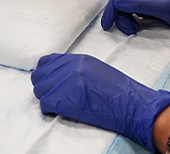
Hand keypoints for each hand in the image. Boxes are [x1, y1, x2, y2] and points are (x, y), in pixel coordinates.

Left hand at [31, 53, 169, 148]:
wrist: (130, 104)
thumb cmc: (119, 91)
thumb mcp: (97, 69)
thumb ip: (77, 69)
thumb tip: (62, 76)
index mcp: (77, 59)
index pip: (47, 62)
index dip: (46, 73)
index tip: (49, 81)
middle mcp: (68, 68)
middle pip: (40, 76)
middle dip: (44, 86)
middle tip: (53, 95)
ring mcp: (64, 83)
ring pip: (39, 90)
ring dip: (46, 98)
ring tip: (58, 104)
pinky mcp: (63, 100)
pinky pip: (45, 104)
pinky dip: (49, 109)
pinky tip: (58, 111)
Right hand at [101, 0, 169, 41]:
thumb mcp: (160, 6)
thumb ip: (137, 4)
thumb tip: (117, 3)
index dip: (112, 8)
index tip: (107, 24)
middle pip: (122, 3)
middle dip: (121, 17)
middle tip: (129, 30)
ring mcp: (148, 3)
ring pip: (127, 10)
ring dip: (126, 21)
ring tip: (134, 31)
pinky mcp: (152, 13)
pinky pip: (135, 16)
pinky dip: (132, 22)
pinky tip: (137, 28)